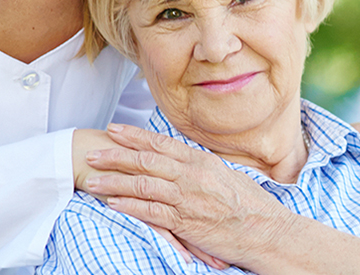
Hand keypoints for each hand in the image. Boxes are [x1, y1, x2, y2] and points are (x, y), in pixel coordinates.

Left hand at [82, 123, 292, 267]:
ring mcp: (187, 199)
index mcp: (200, 161)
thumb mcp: (225, 175)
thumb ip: (201, 167)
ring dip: (114, 183)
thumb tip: (184, 159)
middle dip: (115, 156)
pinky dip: (130, 207)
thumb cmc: (250, 204)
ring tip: (92, 181)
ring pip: (143, 185)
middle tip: (92, 152)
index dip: (134, 136)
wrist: (267, 230)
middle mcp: (191, 176)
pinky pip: (152, 212)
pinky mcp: (186, 223)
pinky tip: (113, 204)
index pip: (160, 143)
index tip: (114, 130)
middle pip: (146, 161)